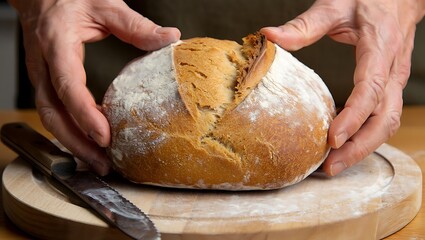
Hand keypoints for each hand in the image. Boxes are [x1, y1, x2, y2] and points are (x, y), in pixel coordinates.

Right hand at [8, 0, 180, 174]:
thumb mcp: (103, 4)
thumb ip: (135, 24)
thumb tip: (169, 37)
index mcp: (57, 44)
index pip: (68, 86)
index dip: (84, 115)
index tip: (104, 137)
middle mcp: (44, 64)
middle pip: (52, 113)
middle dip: (76, 142)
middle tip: (103, 163)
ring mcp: (42, 75)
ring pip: (50, 117)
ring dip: (72, 143)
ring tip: (99, 162)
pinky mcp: (46, 81)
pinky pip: (56, 111)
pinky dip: (72, 130)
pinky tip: (92, 140)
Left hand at [261, 0, 424, 175]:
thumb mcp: (335, 6)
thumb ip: (304, 25)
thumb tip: (269, 37)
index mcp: (380, 48)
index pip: (370, 90)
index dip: (353, 117)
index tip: (332, 139)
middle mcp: (393, 69)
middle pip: (386, 118)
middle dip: (360, 147)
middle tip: (331, 166)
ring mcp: (396, 79)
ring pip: (388, 122)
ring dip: (364, 147)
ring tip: (335, 164)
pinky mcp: (391, 84)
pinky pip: (384, 116)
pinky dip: (367, 135)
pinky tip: (345, 145)